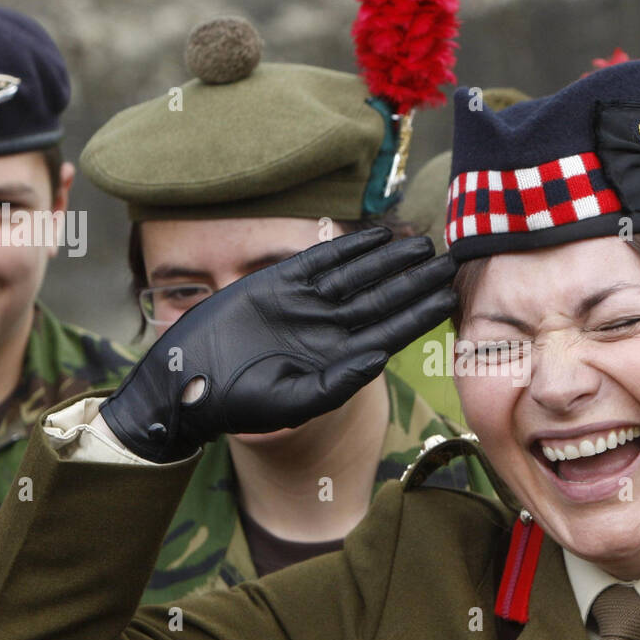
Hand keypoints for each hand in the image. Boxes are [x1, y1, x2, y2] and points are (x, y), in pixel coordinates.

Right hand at [100, 227, 455, 462]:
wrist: (189, 379)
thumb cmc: (240, 403)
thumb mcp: (292, 401)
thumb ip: (338, 382)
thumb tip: (381, 359)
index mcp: (339, 359)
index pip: (391, 333)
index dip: (420, 314)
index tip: (449, 297)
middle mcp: (329, 329)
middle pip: (383, 300)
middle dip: (416, 281)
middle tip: (451, 261)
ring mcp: (307, 304)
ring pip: (359, 276)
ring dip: (391, 260)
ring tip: (423, 244)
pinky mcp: (282, 283)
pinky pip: (323, 261)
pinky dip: (350, 248)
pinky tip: (378, 236)